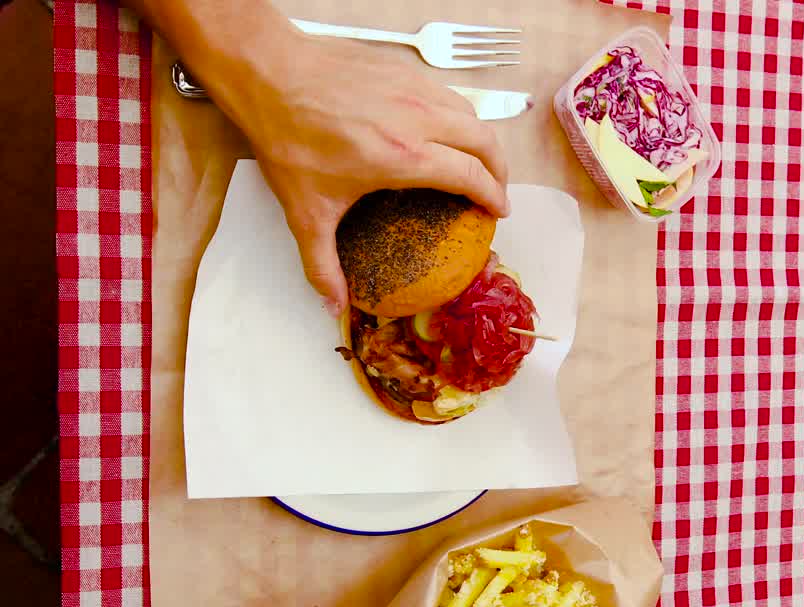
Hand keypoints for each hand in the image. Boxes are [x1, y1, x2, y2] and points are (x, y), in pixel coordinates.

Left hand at [216, 31, 509, 315]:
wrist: (267, 74)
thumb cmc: (288, 138)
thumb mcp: (306, 211)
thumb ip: (322, 264)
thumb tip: (334, 306)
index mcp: (404, 157)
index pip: (472, 174)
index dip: (493, 195)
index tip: (498, 211)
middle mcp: (418, 119)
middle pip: (484, 140)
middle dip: (500, 168)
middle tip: (496, 188)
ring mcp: (412, 88)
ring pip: (469, 112)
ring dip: (481, 138)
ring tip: (475, 158)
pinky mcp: (401, 68)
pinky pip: (445, 92)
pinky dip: (456, 113)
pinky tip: (442, 127)